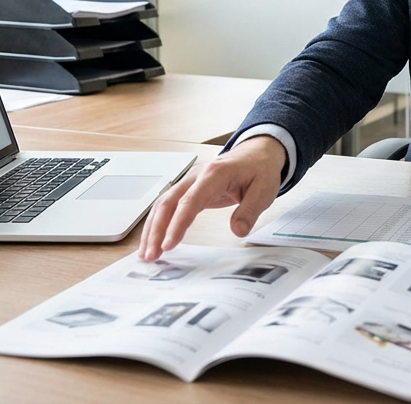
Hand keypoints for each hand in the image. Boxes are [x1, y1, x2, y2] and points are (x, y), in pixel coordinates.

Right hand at [138, 135, 286, 260]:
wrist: (257, 154)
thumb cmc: (259, 170)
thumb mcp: (264, 190)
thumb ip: (250, 211)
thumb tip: (238, 231)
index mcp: (215, 174)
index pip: (190, 201)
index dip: (177, 224)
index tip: (169, 244)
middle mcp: (196, 176)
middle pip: (168, 202)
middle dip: (156, 230)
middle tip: (151, 255)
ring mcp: (189, 181)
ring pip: (163, 204)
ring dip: (152, 229)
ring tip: (147, 253)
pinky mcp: (188, 189)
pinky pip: (167, 206)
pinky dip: (158, 223)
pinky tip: (153, 240)